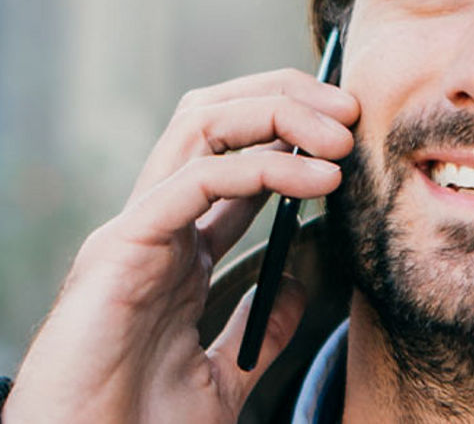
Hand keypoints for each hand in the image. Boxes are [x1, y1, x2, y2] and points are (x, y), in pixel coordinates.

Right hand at [4, 69, 358, 423]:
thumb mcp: (223, 374)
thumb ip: (259, 327)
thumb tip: (297, 287)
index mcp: (176, 247)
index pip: (234, 156)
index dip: (294, 132)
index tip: (351, 136)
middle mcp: (154, 223)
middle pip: (216, 117)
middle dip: (287, 98)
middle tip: (351, 110)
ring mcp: (135, 229)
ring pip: (201, 124)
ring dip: (280, 114)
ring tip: (341, 136)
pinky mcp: (121, 247)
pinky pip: (196, 179)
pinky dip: (264, 166)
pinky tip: (317, 180)